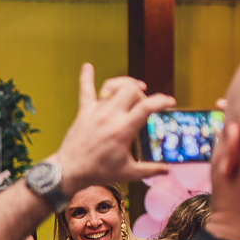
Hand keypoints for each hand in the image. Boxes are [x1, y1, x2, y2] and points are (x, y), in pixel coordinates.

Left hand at [51, 63, 176, 195]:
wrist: (70, 171)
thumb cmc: (98, 172)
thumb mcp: (127, 173)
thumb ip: (150, 169)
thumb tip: (167, 170)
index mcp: (123, 130)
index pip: (147, 107)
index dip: (161, 101)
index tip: (169, 102)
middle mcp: (110, 117)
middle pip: (131, 91)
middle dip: (142, 93)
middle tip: (145, 103)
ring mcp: (96, 112)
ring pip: (112, 86)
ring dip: (124, 83)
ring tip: (133, 87)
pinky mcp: (84, 112)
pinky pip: (85, 91)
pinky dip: (86, 78)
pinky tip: (87, 66)